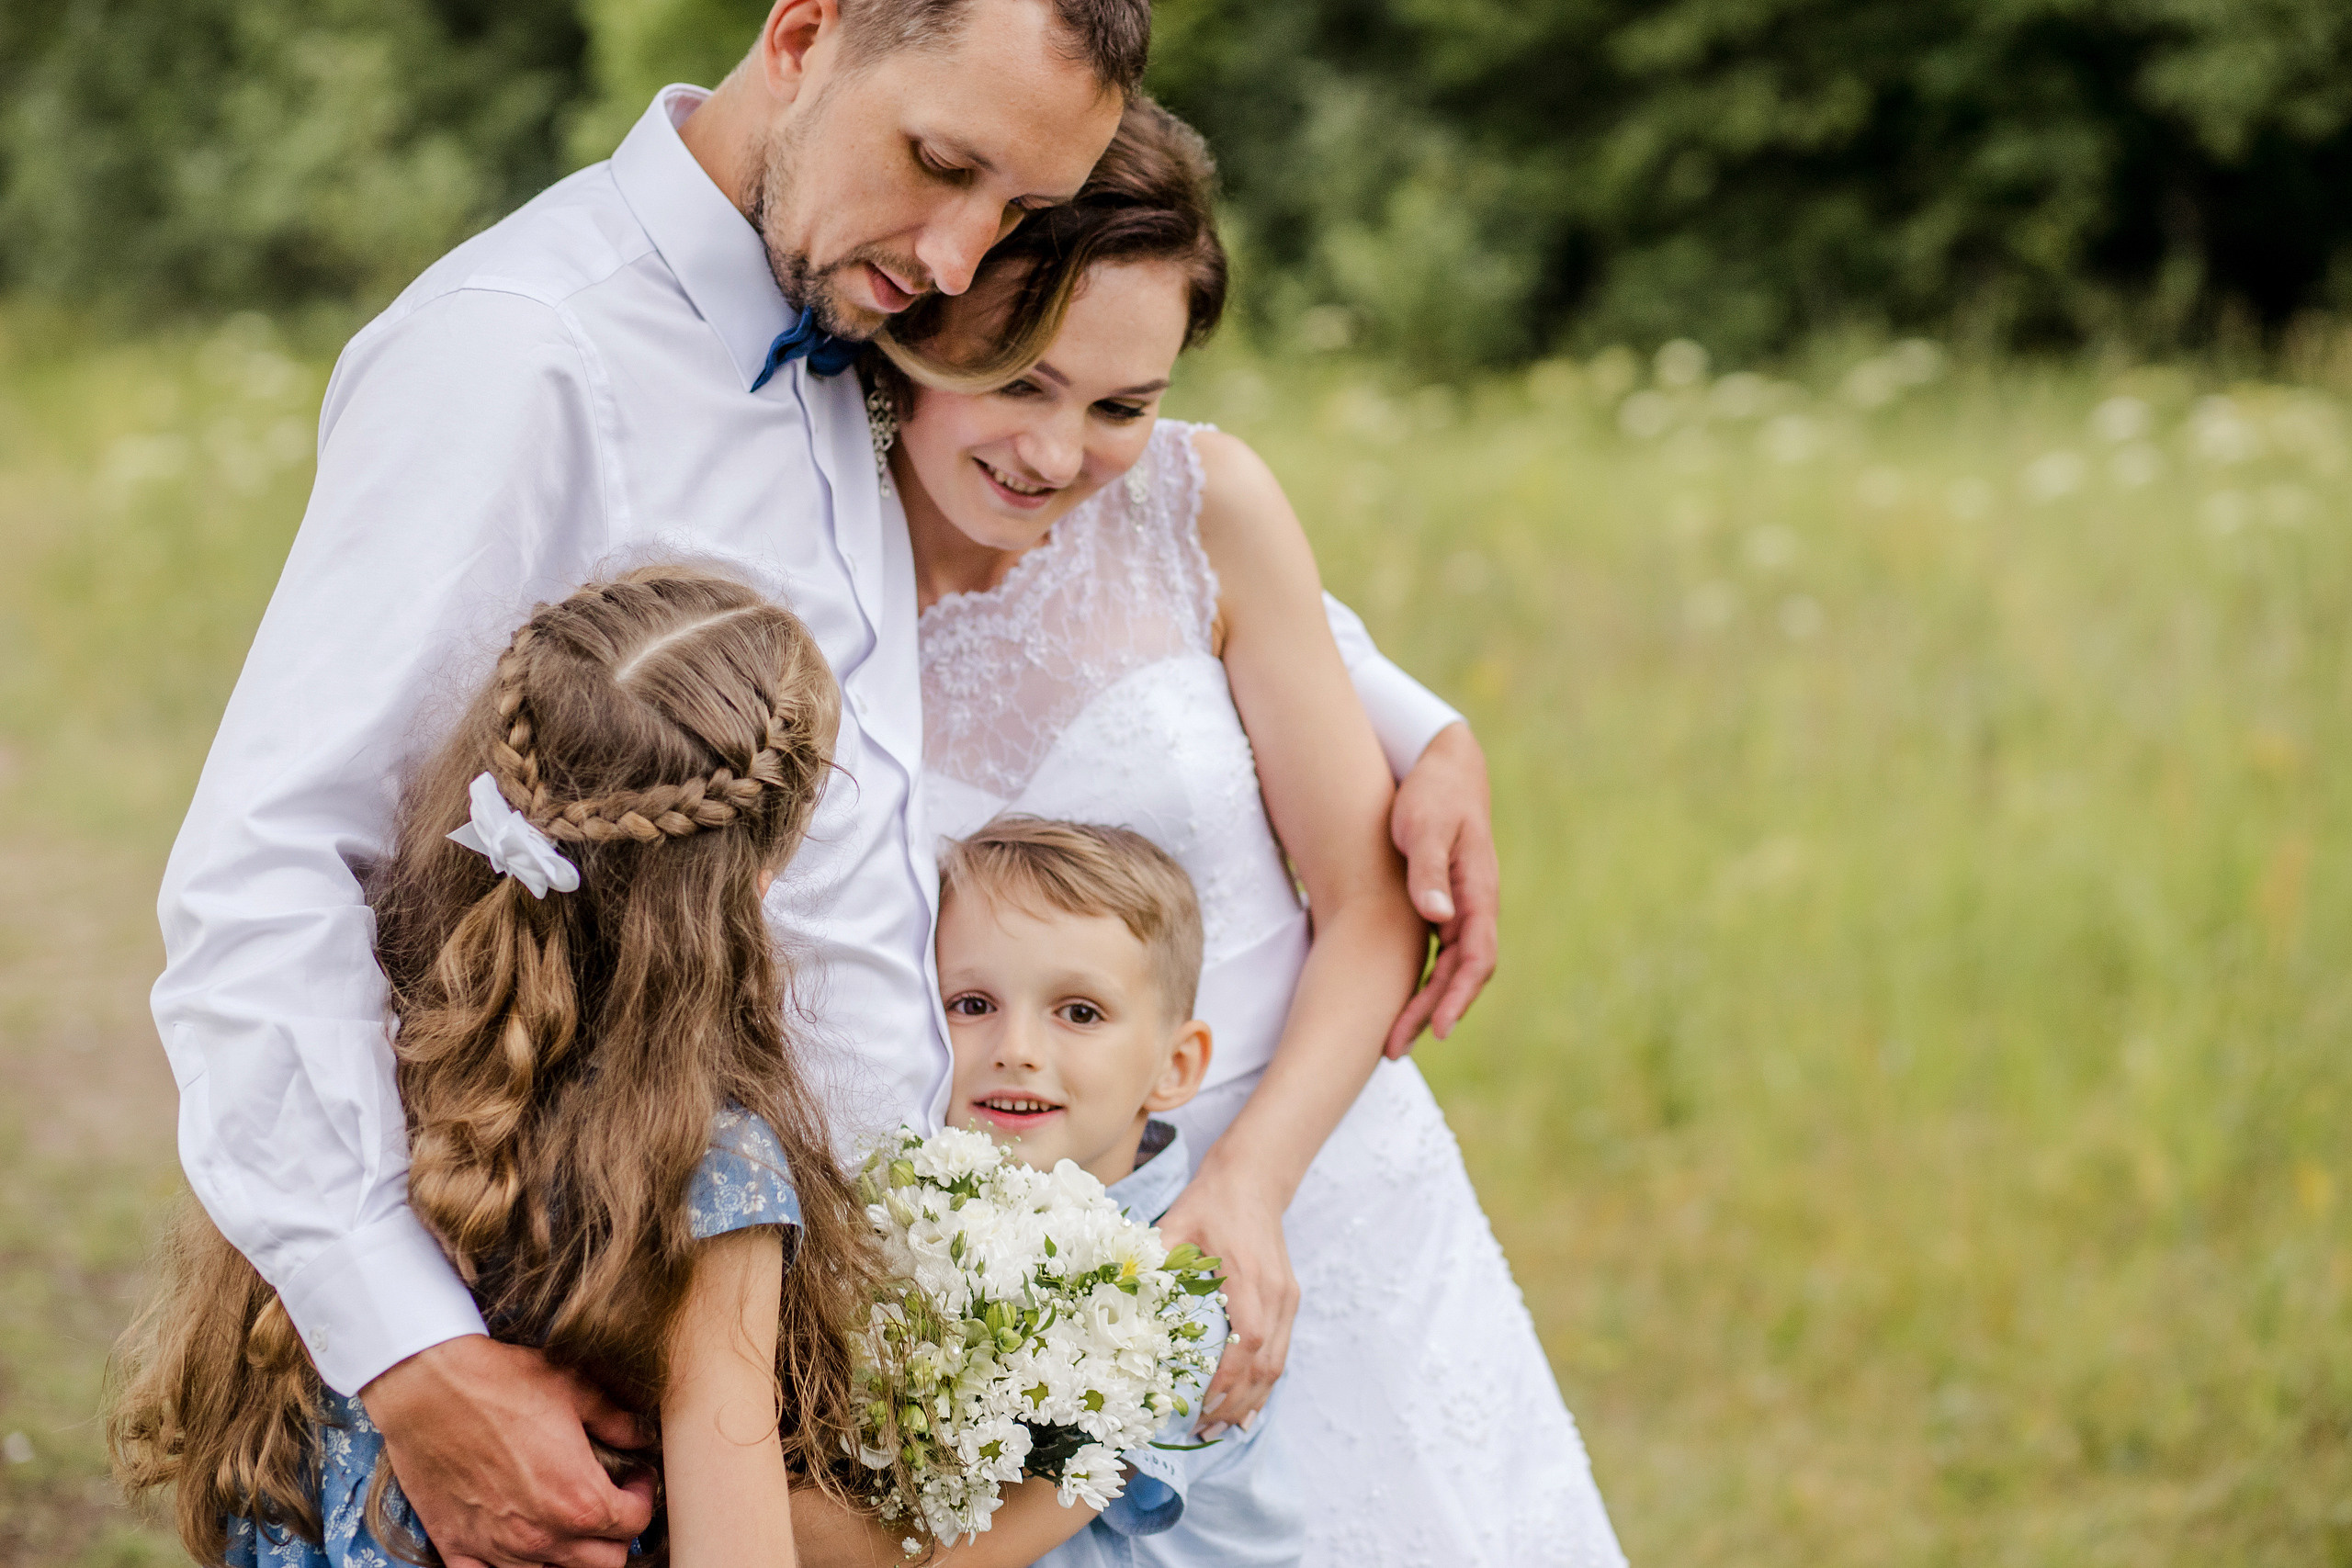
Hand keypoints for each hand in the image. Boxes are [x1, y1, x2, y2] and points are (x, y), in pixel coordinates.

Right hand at [361, 1335, 655, 1567]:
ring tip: (567, 1523)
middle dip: (616, 1535)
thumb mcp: (575, 1389)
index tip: (637, 1479)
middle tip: (610, 1504)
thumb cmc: (500, 1383)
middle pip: (605, 1564)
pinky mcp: (457, 1548)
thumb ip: (616, 1420)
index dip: (645, 1498)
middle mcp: (542, 1535)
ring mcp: (497, 1548)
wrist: (427, 1388)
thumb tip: (640, 1436)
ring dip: (570, 1557)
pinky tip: (517, 1544)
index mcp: (578, 1498)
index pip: (635, 1524)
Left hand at [1155, 1166, 1296, 1435]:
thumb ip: (1153, 1258)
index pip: (1247, 1343)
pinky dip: (1264, 1382)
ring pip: (1278, 1364)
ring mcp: (1288, 1299)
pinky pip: (1281, 1351)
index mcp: (1250, 1278)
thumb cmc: (1212, 1201)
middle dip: (1237, 1404)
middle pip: (1266, 1366)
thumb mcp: (1177, 1223)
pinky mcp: (1289, 1300)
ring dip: (1253, 1400)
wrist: (1255, 1179)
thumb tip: (1118, 1291)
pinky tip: (1247, 1405)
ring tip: (1223, 1428)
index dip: (1228, 1380)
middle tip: (1205, 1431)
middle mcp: (1277, 1294)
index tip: (1203, 1405)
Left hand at [1384, 721, 1499, 1056]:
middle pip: (1463, 974)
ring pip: (1451, 968)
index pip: (1476, 958)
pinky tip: (1399, 999)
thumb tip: (1438, 917)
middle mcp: (1476, 905)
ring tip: (1393, 1039)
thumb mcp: (1424, 825)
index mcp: (1479, 891)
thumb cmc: (1432, 793)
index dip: (1457, 996)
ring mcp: (1462, 907)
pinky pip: (1439, 953)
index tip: (1437, 1029)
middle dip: (1433, 1013)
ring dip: (1427, 1003)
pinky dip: (1423, 979)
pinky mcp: (1445, 903)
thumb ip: (1429, 869)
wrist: (1443, 764)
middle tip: (1395, 1048)